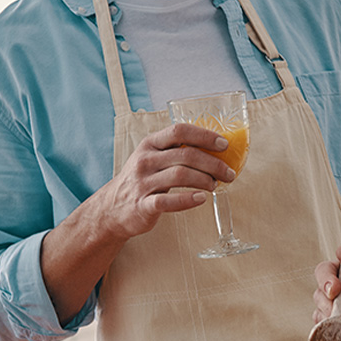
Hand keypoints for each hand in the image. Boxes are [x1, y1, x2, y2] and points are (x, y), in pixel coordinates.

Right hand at [41, 123, 235, 325]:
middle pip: (186, 155)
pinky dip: (188, 200)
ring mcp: (143, 182)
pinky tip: (201, 199)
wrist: (111, 208)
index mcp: (150, 144)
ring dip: (205, 180)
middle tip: (229, 173)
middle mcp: (145, 160)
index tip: (224, 145)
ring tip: (216, 185)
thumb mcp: (153, 158)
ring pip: (181, 175)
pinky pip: (169, 201)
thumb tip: (216, 151)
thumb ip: (177, 152)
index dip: (205, 136)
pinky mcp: (143, 205)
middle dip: (213, 163)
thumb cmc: (141, 180)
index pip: (179, 131)